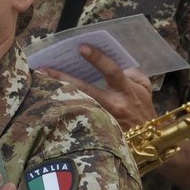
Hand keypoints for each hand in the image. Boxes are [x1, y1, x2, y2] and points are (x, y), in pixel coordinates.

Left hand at [39, 46, 156, 128]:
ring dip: (57, 92)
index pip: (111, 71)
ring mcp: (102, 118)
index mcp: (127, 92)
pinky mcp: (95, 130)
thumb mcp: (145, 90)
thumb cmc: (145, 111)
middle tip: (43, 68)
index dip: (98, 59)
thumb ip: (133, 74)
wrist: (149, 141)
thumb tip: (118, 63)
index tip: (82, 48)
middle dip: (63, 78)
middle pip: (84, 89)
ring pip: (76, 103)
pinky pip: (76, 114)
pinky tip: (48, 98)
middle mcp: (113, 105)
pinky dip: (63, 105)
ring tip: (40, 80)